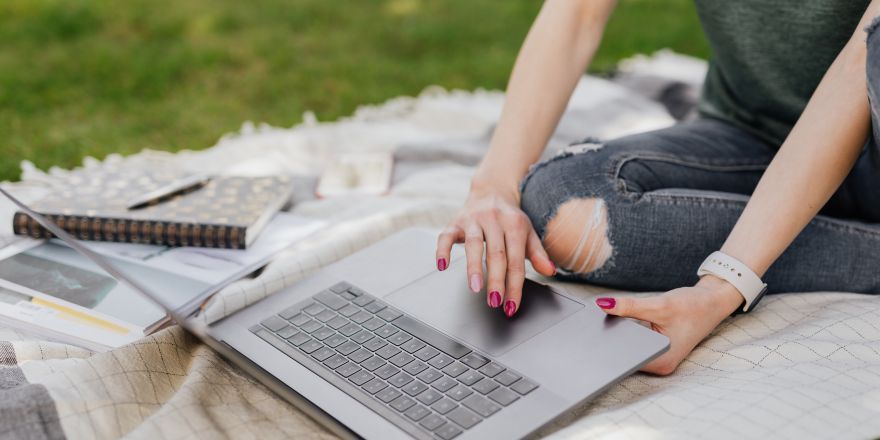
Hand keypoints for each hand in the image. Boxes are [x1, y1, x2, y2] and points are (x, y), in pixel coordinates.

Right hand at [436, 187, 556, 316]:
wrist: (492, 190)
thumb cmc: (510, 218)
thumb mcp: (528, 233)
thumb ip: (538, 253)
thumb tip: (551, 271)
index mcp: (515, 225)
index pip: (516, 260)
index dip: (514, 285)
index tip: (511, 305)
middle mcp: (495, 220)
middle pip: (496, 254)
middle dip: (496, 280)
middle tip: (495, 301)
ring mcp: (474, 220)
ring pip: (473, 244)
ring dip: (473, 267)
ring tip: (475, 288)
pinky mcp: (456, 222)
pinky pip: (446, 236)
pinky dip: (443, 250)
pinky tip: (443, 266)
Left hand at [595, 276, 744, 374]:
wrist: (712, 301)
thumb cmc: (693, 306)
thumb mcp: (659, 305)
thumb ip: (629, 307)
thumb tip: (602, 305)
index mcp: (661, 362)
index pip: (625, 358)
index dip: (607, 344)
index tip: (590, 333)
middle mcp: (659, 365)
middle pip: (625, 355)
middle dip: (611, 338)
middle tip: (595, 320)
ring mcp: (658, 359)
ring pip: (628, 348)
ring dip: (618, 334)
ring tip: (610, 318)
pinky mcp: (656, 349)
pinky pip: (634, 343)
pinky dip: (627, 332)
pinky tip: (621, 319)